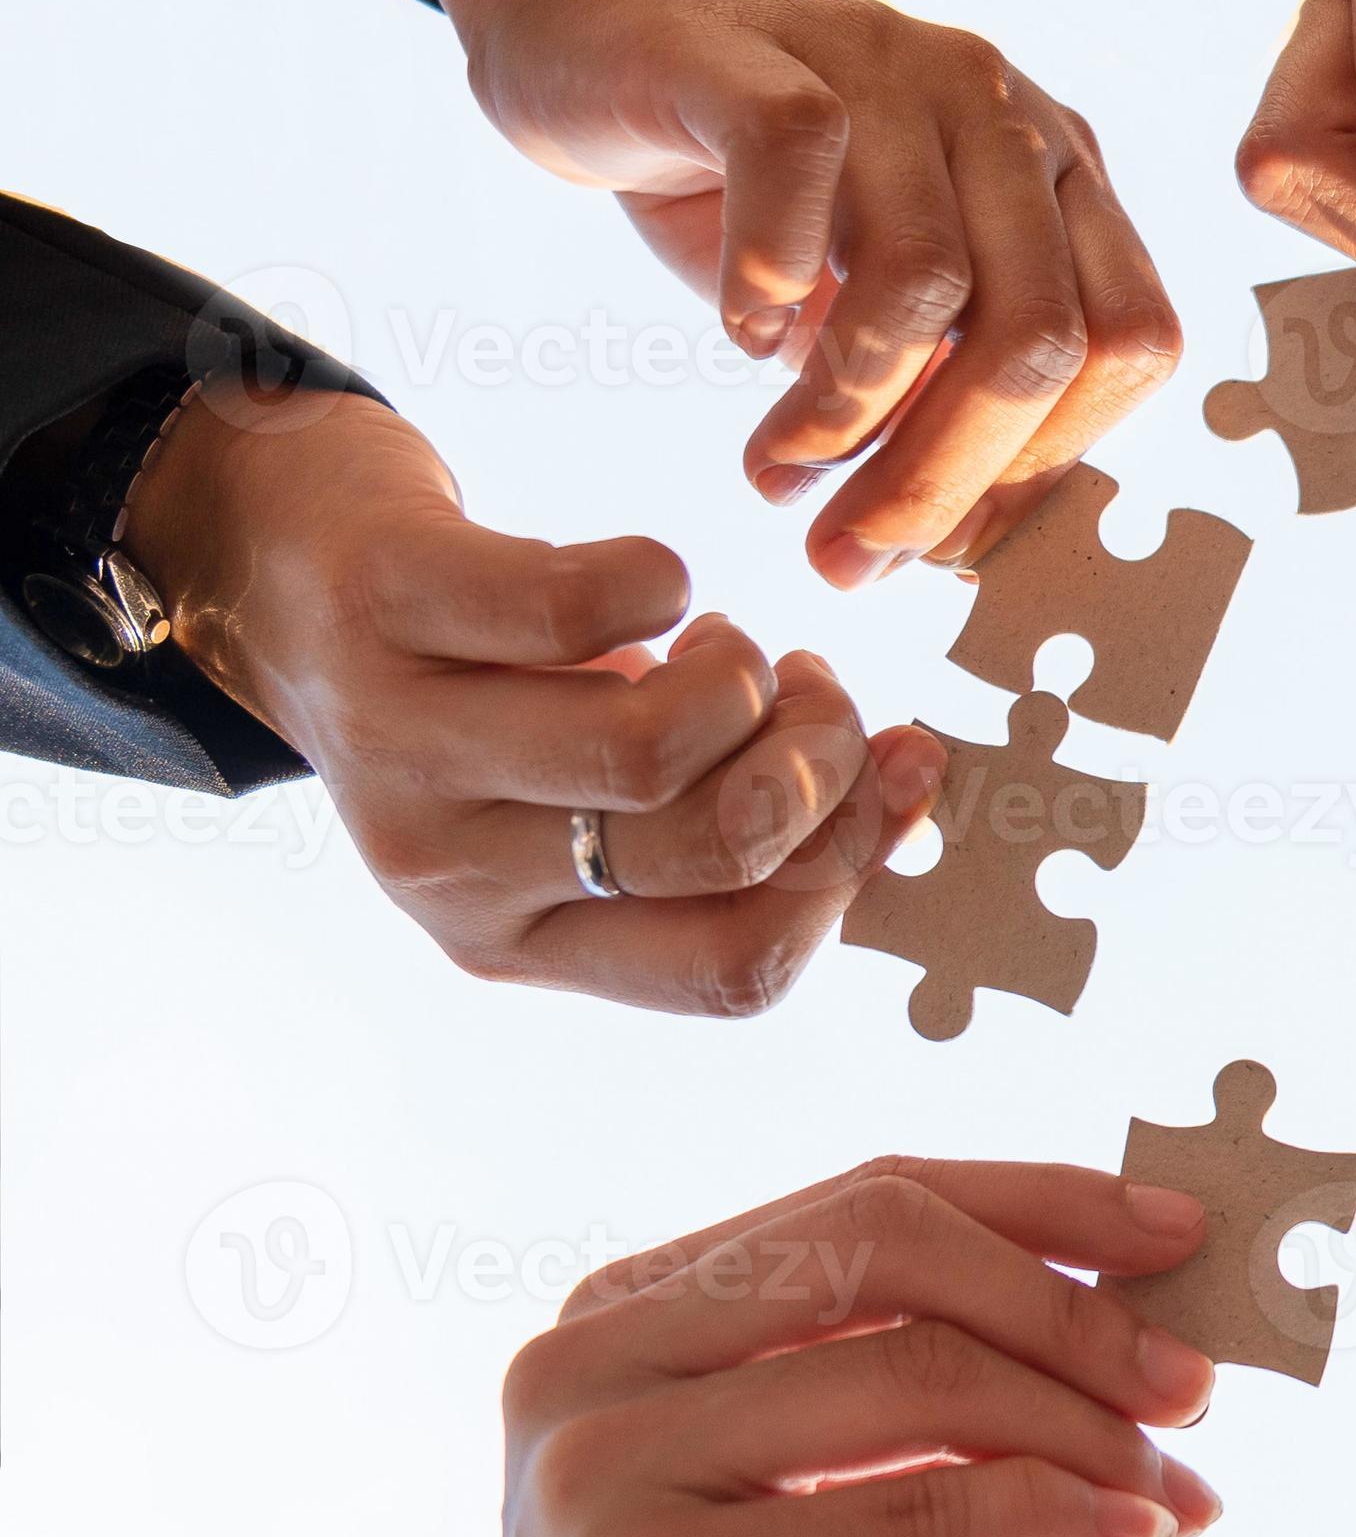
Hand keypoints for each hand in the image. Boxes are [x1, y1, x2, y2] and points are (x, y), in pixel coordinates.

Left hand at [130, 381, 941, 1015]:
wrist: (266, 564)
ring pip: (656, 748)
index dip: (851, 870)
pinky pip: (584, 607)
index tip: (894, 765)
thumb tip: (908, 782)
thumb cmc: (473, 690)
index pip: (736, 972)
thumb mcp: (578, 796)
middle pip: (720, 845)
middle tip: (812, 688)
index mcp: (515, 942)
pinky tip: (653, 579)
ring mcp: (406, 743)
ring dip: (746, 674)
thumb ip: (720, 820)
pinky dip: (662, 576)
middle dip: (821, 754)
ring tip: (726, 642)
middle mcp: (450, 871)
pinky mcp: (385, 607)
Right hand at [411, 0, 1179, 584]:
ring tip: (779, 470)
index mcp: (1061, 180)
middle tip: (846, 557)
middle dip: (941, 479)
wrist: (611, 39)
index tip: (944, 541)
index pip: (1127, 343)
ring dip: (847, 411)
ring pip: (926, 277)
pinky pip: (797, 163)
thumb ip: (933, 401)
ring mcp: (887, 63)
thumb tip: (943, 548)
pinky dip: (768, 279)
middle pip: (1039, 333)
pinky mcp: (757, 48)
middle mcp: (998, 112)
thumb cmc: (759, 203)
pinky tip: (740, 332)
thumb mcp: (877, 309)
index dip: (1044, 465)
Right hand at [444, 1157, 1223, 1536]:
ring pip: (922, 1377)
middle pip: (891, 1248)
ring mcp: (611, 1469)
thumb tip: (1133, 1333)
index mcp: (624, 1309)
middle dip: (1071, 1308)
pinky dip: (1055, 1513)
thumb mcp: (813, 1492)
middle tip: (1192, 1382)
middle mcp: (591, 1362)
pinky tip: (1131, 1535)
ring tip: (1176, 1488)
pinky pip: (921, 1515)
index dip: (1038, 1204)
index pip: (870, 1197)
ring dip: (1088, 1429)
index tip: (1172, 1234)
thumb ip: (923, 1393)